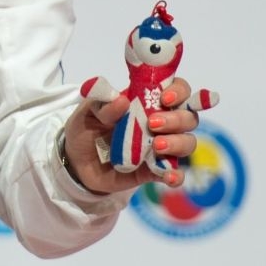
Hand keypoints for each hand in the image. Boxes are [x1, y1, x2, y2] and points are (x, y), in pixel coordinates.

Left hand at [60, 78, 206, 195]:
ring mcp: (160, 148)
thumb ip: (102, 104)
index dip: (178, 91)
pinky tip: (167, 175)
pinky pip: (175, 173)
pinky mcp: (155, 171)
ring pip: (187, 142)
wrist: (76, 163)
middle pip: (188, 117)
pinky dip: (176, 175)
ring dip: (177, 143)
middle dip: (177, 119)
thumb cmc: (86, 129)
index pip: (177, 90)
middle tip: (153, 124)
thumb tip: (121, 100)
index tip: (164, 98)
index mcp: (147, 101)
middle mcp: (161, 123)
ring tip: (156, 146)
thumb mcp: (87, 112)